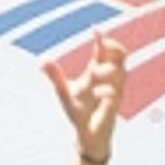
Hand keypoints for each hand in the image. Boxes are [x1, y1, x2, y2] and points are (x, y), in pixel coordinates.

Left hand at [43, 32, 126, 161]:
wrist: (86, 135)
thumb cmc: (79, 112)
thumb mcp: (64, 91)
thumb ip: (55, 76)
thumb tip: (43, 60)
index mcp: (97, 72)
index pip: (105, 50)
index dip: (103, 38)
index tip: (95, 29)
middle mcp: (109, 79)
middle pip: (122, 55)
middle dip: (115, 47)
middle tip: (102, 45)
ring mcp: (115, 91)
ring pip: (122, 72)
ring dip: (109, 69)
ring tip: (94, 72)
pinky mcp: (114, 106)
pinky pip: (115, 94)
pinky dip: (106, 91)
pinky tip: (98, 93)